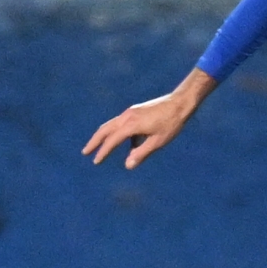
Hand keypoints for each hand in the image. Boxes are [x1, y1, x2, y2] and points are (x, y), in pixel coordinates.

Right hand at [82, 78, 207, 168]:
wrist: (181, 102)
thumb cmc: (172, 123)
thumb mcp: (158, 141)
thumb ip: (141, 153)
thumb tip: (127, 165)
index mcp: (131, 125)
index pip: (112, 141)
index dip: (103, 152)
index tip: (96, 161)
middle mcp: (127, 117)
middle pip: (104, 130)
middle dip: (94, 141)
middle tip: (86, 152)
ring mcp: (130, 112)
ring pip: (111, 125)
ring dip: (104, 136)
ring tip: (100, 147)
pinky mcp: (135, 111)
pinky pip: (122, 123)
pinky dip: (119, 133)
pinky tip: (130, 143)